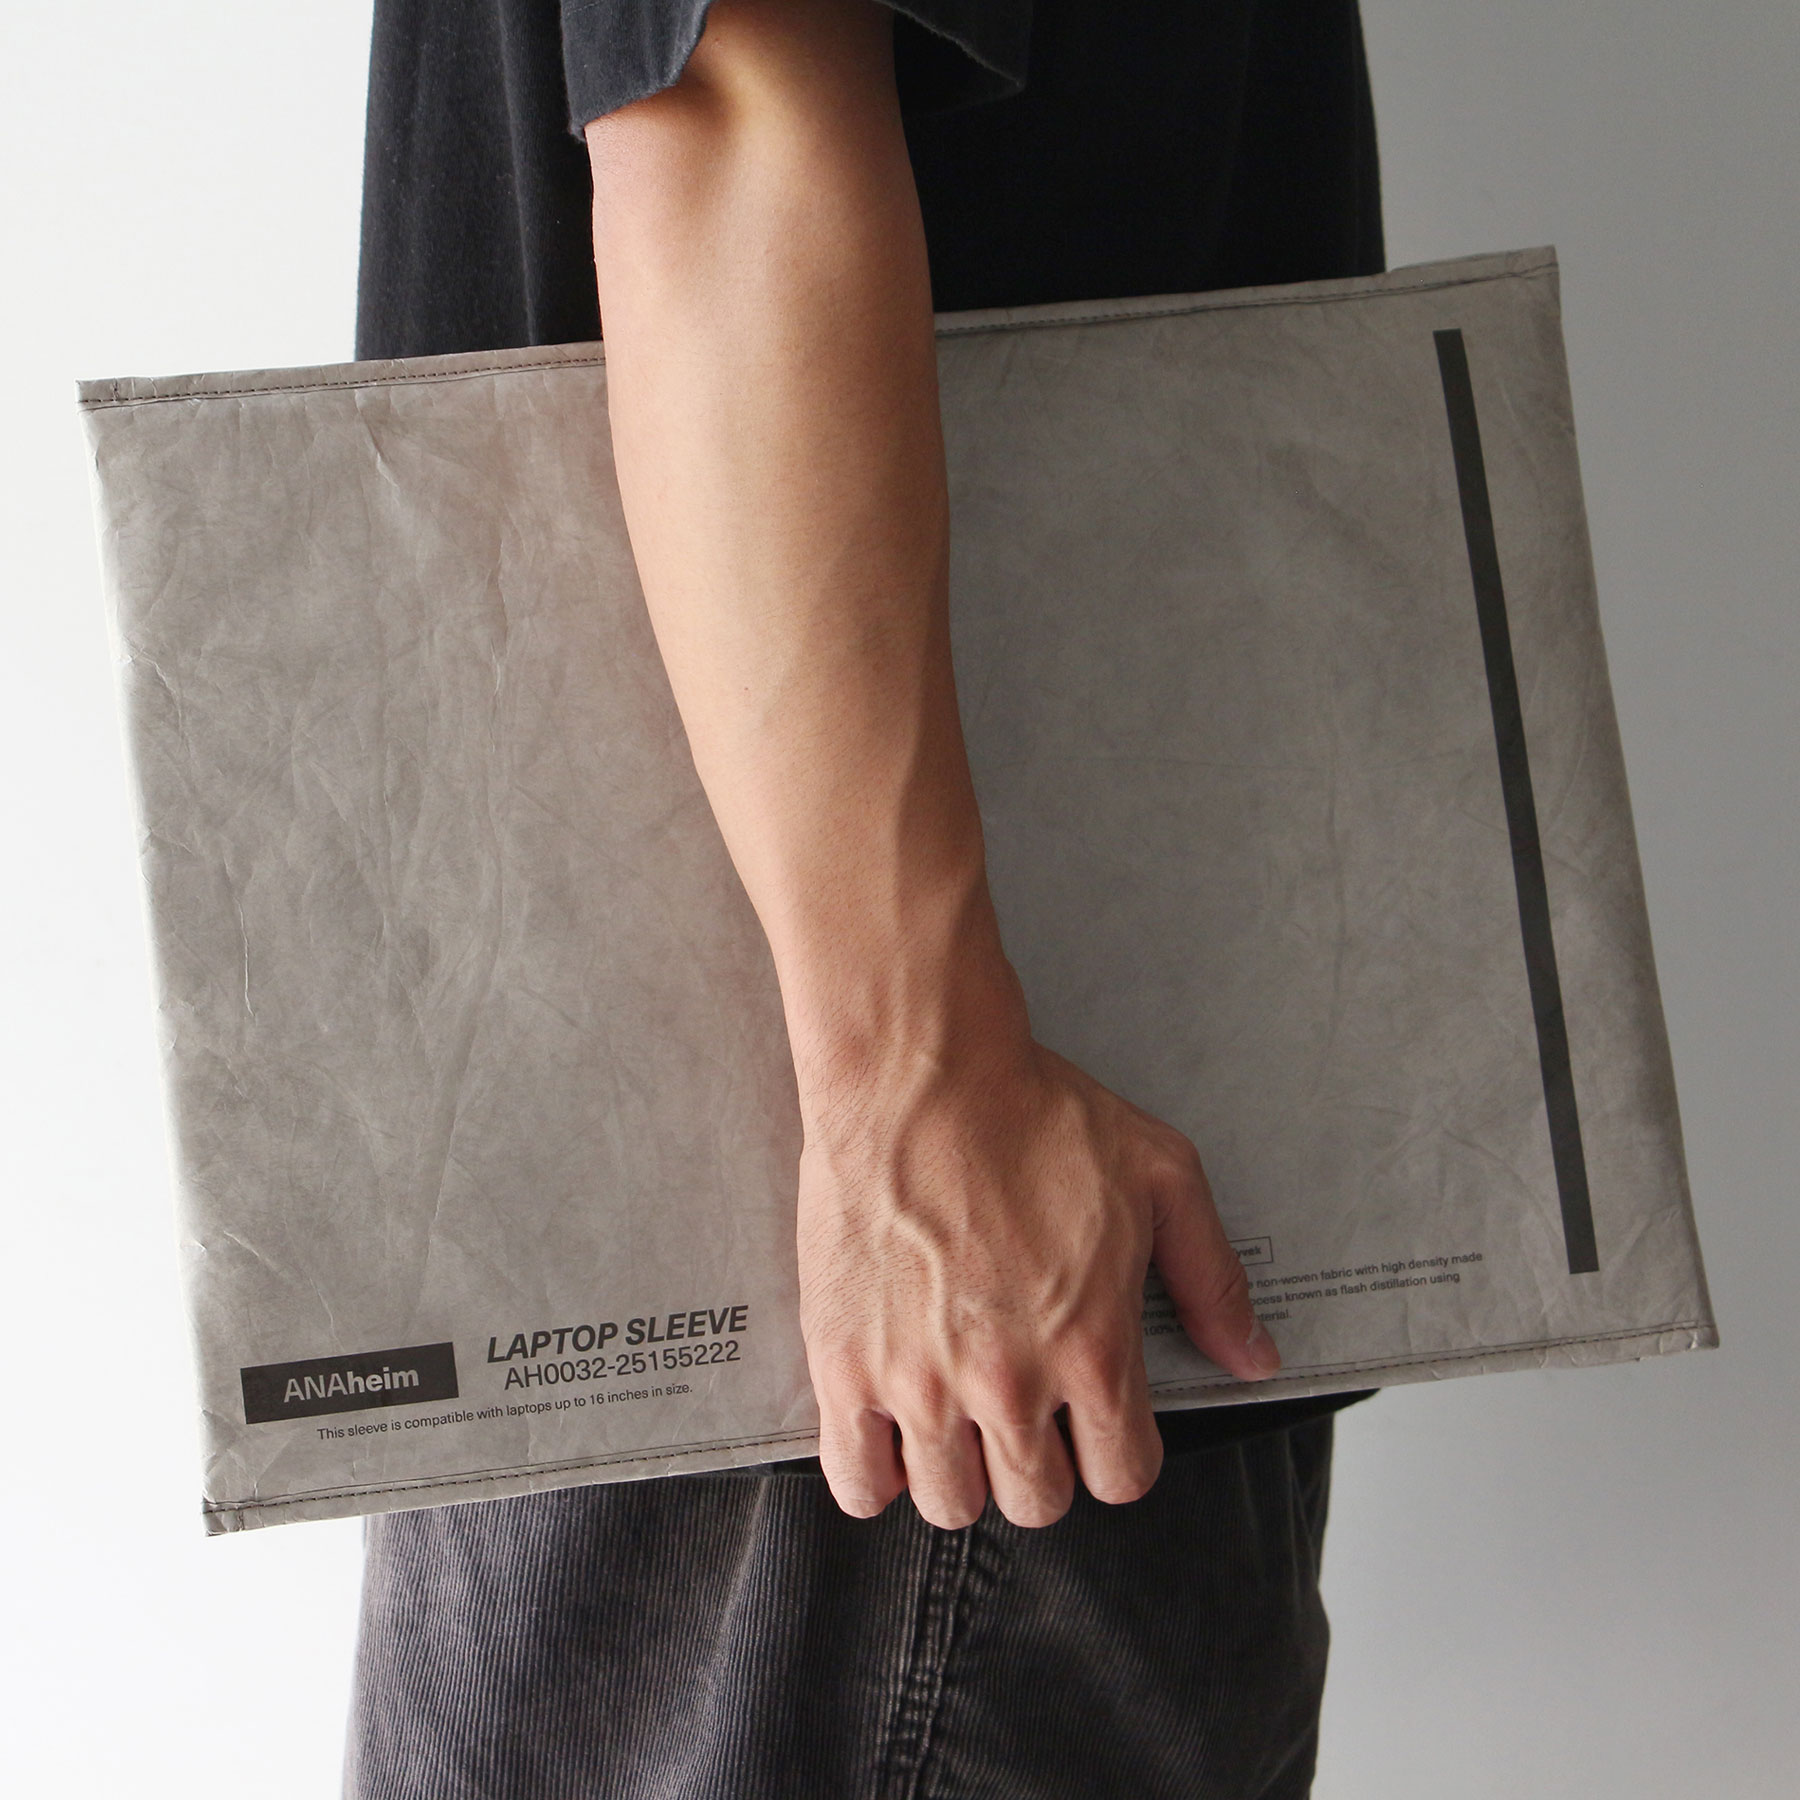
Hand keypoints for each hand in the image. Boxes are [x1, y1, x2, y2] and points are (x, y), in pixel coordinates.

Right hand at [796, 1016, 1280, 1530]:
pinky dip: (876, 1476)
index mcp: (1093, 1347)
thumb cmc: (1031, 1112)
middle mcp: (1010, 1383)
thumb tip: (1254, 1358)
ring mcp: (922, 1382)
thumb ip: (1213, 1278)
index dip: (1116, 1451)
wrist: (915, 1075)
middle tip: (1021, 1409)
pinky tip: (890, 1435)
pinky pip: (858, 1483)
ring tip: (957, 1416)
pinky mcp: (846, 1366)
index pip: (1123, 1476)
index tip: (1095, 1421)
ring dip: (961, 1471)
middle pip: (1037, 1501)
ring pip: (950, 1502)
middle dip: (1041, 1465)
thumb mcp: (1160, 1175)